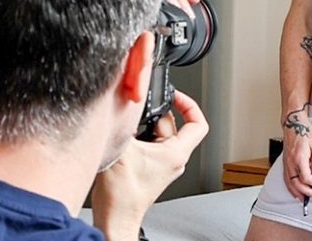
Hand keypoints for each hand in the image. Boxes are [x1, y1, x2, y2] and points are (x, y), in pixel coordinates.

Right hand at [92, 91, 208, 239]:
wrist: (115, 216)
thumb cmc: (124, 195)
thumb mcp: (123, 147)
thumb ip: (126, 122)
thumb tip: (125, 104)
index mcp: (176, 152)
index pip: (197, 122)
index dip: (188, 104)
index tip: (174, 95)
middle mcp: (173, 158)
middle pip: (170, 125)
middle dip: (153, 114)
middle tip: (137, 111)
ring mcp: (161, 165)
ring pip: (156, 134)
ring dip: (142, 127)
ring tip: (127, 130)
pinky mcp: (149, 169)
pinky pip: (147, 145)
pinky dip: (136, 138)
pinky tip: (122, 141)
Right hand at [282, 108, 311, 201]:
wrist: (293, 123)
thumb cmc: (305, 131)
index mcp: (299, 157)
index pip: (306, 177)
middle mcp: (291, 162)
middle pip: (296, 183)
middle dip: (306, 192)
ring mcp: (286, 162)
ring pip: (289, 182)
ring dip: (296, 192)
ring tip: (303, 199)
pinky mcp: (285, 162)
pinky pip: (286, 178)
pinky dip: (290, 187)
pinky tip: (294, 191)